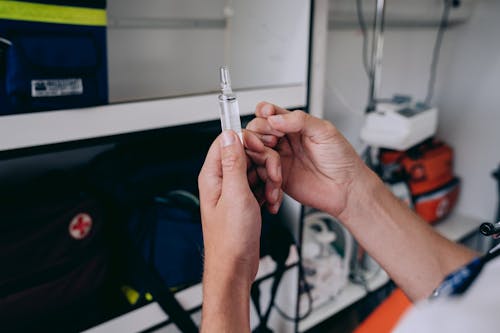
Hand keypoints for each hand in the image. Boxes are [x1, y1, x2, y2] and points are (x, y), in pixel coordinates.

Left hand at [198, 130, 280, 331]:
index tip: (263, 147)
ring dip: (269, 180)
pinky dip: (269, 191)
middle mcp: (222, 181)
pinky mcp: (244, 200)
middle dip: (264, 164)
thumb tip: (229, 135)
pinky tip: (271, 203)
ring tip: (272, 196)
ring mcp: (233, 191)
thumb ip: (233, 163)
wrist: (236, 266)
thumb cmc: (231, 238)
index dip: (247, 140)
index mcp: (214, 175)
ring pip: (256, 170)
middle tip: (272, 179)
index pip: (226, 141)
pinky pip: (260, 185)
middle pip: (246, 154)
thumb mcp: (235, 195)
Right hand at [246, 102, 366, 216]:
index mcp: (295, 125)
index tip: (269, 117)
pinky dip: (262, 173)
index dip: (264, 113)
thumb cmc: (342, 160)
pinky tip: (275, 175)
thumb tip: (274, 118)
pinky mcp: (276, 177)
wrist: (346, 189)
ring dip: (259, 153)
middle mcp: (284, 140)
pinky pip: (259, 172)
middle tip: (274, 141)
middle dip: (260, 133)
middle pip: (257, 129)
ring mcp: (279, 158)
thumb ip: (298, 120)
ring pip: (254, 150)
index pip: (269, 112)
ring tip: (273, 160)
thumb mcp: (324, 131)